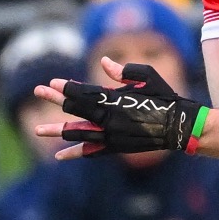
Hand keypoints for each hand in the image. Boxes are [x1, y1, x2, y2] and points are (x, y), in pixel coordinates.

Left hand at [37, 57, 203, 156]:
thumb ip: (124, 71)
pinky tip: (59, 156)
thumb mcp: (148, 77)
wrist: (180, 127)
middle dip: (56, 99)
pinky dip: (76, 153)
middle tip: (38, 91)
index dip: (67, 87)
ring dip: (57, 131)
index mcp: (115, 100)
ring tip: (38, 130)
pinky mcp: (117, 148)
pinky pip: (92, 151)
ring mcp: (112, 135)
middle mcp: (109, 119)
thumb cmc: (166, 98)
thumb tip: (104, 63)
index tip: (53, 83)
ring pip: (78, 132)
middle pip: (76, 108)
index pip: (84, 92)